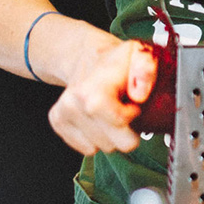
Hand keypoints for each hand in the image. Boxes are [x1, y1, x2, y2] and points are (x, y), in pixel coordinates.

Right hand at [47, 37, 160, 155]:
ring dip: (110, 134)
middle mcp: (73, 103)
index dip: (132, 116)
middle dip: (124, 132)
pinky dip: (96, 137)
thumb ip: (146, 69)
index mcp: (93, 90)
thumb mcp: (140, 54)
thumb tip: (139, 95)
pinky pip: (87, 148)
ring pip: (99, 148)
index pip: (119, 124)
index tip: (132, 103)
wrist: (86, 55)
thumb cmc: (116, 60)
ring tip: (109, 111)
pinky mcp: (57, 122)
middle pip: (112, 145)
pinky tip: (98, 117)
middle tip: (123, 110)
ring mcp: (63, 114)